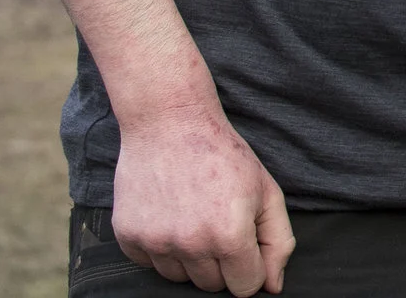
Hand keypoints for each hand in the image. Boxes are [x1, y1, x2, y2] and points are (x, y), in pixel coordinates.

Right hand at [110, 105, 292, 293]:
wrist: (170, 124)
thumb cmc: (223, 156)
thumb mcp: (266, 191)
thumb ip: (278, 241)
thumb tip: (273, 287)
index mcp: (229, 235)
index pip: (245, 287)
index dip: (250, 267)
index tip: (246, 243)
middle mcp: (190, 244)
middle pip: (212, 285)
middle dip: (222, 261)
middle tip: (218, 222)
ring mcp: (155, 243)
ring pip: (180, 278)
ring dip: (190, 257)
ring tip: (194, 216)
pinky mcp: (128, 237)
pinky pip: (150, 265)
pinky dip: (162, 249)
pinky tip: (170, 216)